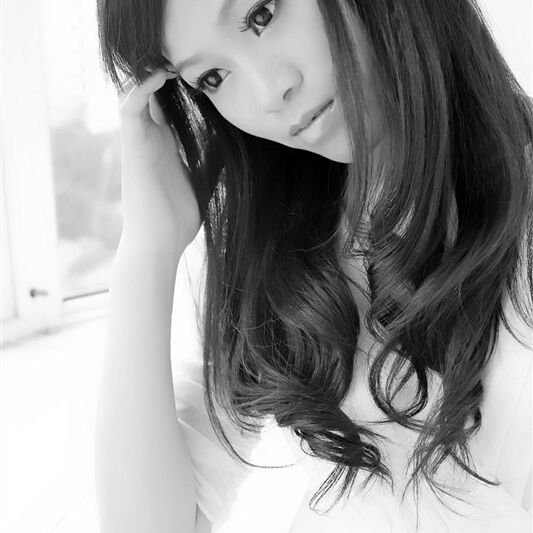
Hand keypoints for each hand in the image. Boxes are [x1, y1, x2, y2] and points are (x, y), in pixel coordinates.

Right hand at [117, 69, 201, 254]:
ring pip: (137, 93)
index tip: (203, 73)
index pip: (168, 107)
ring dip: (152, 74)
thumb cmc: (178, 218)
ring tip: (175, 58)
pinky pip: (130, 107)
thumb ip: (212, 161)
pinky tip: (161, 75)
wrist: (159, 242)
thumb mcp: (202, 181)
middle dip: (166, 74)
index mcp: (165, 146)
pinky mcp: (132, 147)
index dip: (181, 87)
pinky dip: (141, 88)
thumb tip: (232, 147)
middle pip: (153, 94)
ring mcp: (140, 141)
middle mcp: (151, 139)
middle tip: (190, 58)